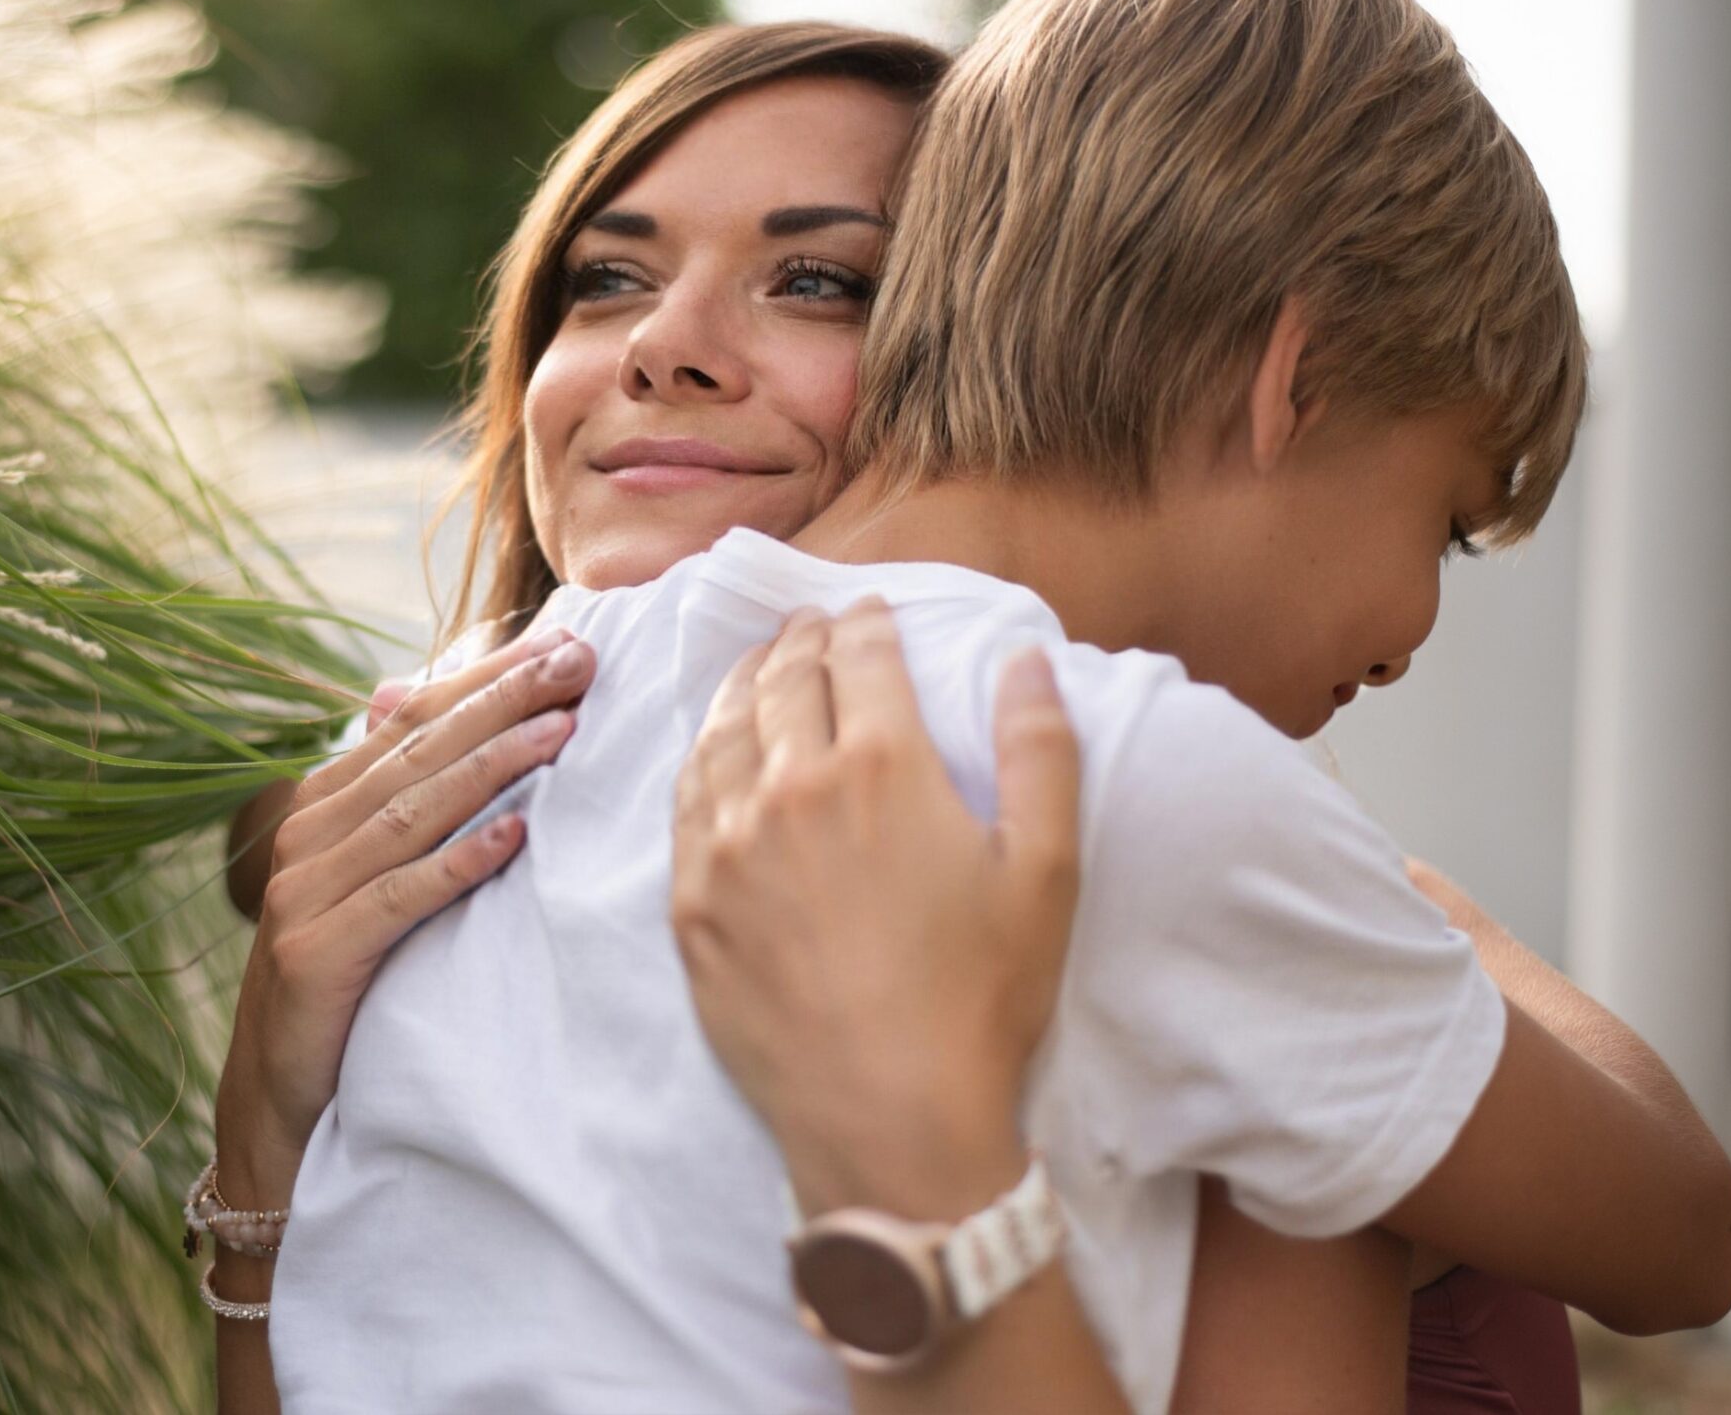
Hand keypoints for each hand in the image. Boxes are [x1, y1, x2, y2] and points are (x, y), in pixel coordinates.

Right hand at [214, 625, 594, 1204]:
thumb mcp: (367, 880)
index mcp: (322, 806)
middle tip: (579, 663)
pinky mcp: (317, 954)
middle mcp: (306, 836)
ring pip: (413, 812)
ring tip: (562, 730)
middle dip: (503, 701)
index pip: (412, 721)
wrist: (278, 1098)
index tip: (565, 644)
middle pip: (419, 752)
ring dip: (493, 766)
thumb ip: (396, 799)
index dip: (486, 678)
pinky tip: (514, 835)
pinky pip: (400, 897)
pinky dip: (458, 862)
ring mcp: (305, 893)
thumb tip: (412, 699)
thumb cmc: (344, 981)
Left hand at [669, 600, 1082, 1213]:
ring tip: (758, 668)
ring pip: (724, 731)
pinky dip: (702, 755)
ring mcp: (728, 844)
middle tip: (807, 628)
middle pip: (784, 681)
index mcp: (883, 766)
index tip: (865, 612)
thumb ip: (1040, 751)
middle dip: (800, 642)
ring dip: (743, 686)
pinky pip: (685, 800)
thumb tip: (1027, 659)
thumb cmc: (981, 1000)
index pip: (860, 658)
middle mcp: (791, 787)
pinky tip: (714, 751)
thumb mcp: (1045, 872)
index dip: (864, 623)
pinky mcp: (691, 901)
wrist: (891, 1118)